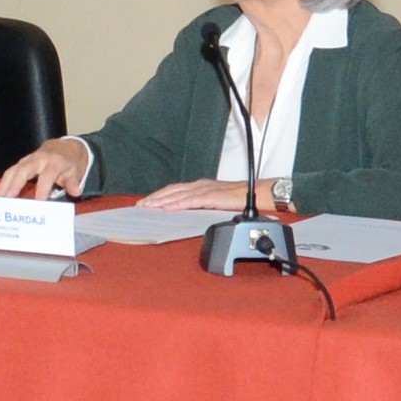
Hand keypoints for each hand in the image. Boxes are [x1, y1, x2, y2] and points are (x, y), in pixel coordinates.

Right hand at [0, 140, 89, 200]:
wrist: (64, 147)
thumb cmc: (69, 162)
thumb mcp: (75, 171)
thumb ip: (73, 183)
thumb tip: (76, 192)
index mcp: (54, 162)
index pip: (47, 177)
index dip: (42, 190)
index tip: (38, 203)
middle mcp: (38, 159)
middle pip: (23, 171)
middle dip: (14, 185)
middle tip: (7, 200)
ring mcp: (28, 160)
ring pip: (13, 170)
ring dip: (4, 184)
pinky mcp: (21, 163)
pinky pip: (10, 172)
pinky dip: (4, 183)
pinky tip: (0, 196)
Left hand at [134, 179, 268, 210]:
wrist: (260, 194)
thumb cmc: (240, 199)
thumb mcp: (216, 203)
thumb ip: (202, 206)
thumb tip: (186, 214)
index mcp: (201, 186)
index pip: (175, 190)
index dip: (159, 195)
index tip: (146, 202)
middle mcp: (201, 185)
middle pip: (172, 190)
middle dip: (155, 198)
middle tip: (140, 206)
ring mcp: (207, 190)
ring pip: (180, 194)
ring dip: (163, 200)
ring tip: (149, 207)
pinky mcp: (214, 196)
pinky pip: (194, 200)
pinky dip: (180, 204)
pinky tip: (170, 208)